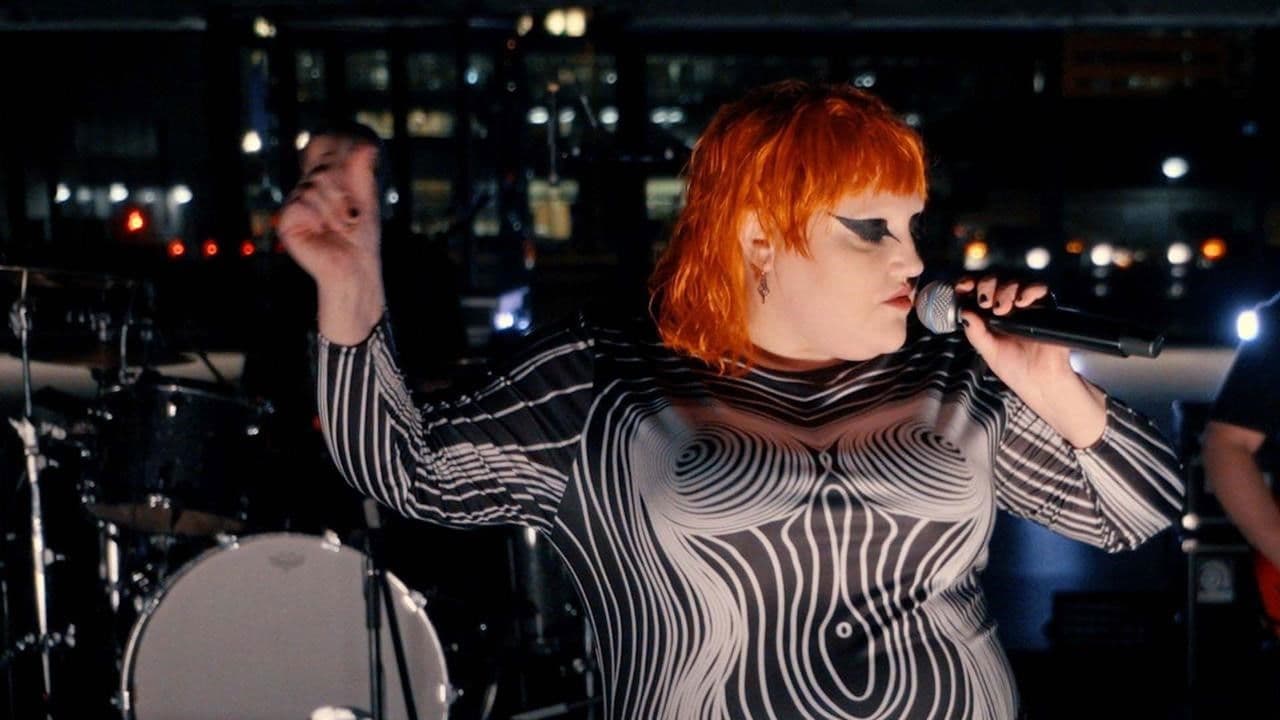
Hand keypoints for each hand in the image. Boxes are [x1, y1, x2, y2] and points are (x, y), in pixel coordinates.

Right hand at [276, 135, 385, 343]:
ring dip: (335, 209)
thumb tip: (367, 145)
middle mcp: (307, 190)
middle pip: (324, 170)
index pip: (325, 154)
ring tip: (339, 226)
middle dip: (344, 193)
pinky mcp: (287, 220)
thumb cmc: (361, 237)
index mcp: (324, 184)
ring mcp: (295, 204)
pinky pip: (301, 203)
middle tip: (350, 216)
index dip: (341, 165)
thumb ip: (362, 172)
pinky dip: (318, 217)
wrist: (354, 267)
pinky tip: (321, 231)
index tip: (355, 190)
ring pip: (314, 186)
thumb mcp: (366, 198)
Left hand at [955, 275, 1105, 446]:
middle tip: (986, 302)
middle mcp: (1006, 308)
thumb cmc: (1016, 369)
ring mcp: (1025, 307)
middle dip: (986, 286)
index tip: (963, 286)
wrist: (1041, 382)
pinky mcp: (1045, 308)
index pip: (976, 293)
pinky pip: (1039, 290)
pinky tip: (1022, 302)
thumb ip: (976, 333)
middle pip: (994, 283)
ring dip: (1005, 290)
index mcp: (989, 317)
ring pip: (1014, 283)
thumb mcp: (989, 352)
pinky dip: (1029, 291)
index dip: (969, 285)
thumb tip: (965, 313)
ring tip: (1003, 308)